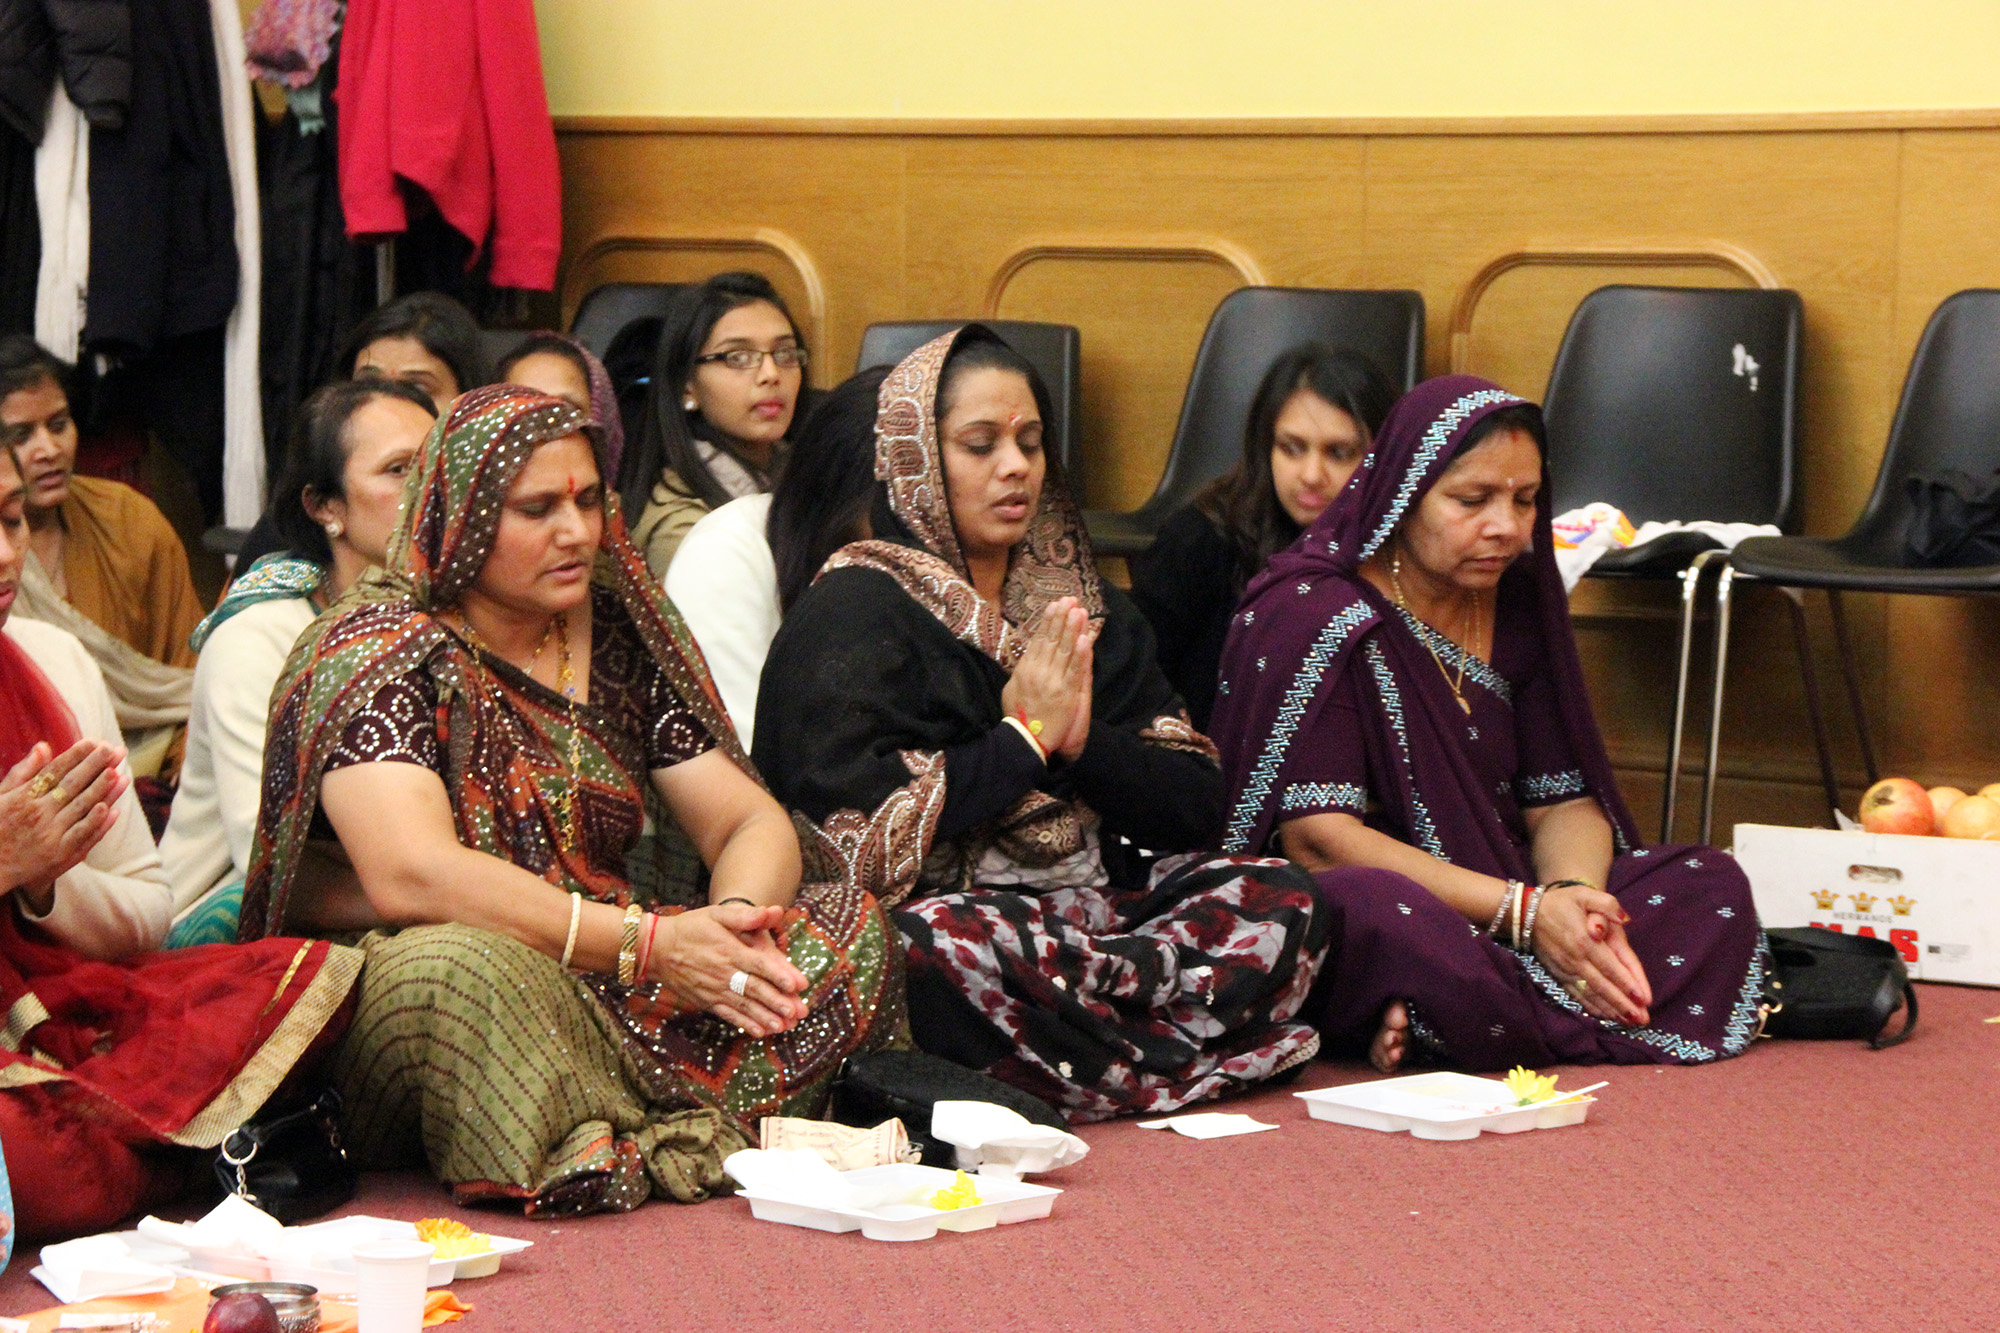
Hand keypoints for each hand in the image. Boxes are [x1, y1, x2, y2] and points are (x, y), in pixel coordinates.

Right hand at [0, 740, 125, 897]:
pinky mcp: (60, 853)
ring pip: (82, 806)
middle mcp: (38, 813)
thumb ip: (23, 772)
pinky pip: (83, 834)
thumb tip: (43, 745)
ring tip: (118, 772)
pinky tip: (110, 808)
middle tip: (114, 749)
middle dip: (95, 765)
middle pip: (72, 784)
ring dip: (102, 788)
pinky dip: (97, 821)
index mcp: (23, 797)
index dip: (76, 755)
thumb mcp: (1, 797)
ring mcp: (50, 834)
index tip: (94, 741)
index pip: (55, 770)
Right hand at [648, 902, 808, 1037]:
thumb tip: (771, 911)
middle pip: (755, 989)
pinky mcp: (707, 1001)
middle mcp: (724, 973)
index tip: (799, 984)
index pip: (760, 965)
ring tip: (784, 1026)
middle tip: (798, 1012)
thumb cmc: (690, 928)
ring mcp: (714, 989)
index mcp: (730, 950)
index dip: (780, 975)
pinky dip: (744, 1024)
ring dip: (765, 1017)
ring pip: (744, 1006)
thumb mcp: (716, 914)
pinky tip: (759, 1032)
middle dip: (778, 1002)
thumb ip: (744, 915)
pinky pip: (728, 1015)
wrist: (656, 949)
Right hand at [999, 598, 1091, 761]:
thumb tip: (1028, 657)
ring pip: (1065, 650)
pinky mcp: (1067, 693)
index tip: (1054, 605)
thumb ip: (1020, 671)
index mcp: (1025, 669)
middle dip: (1062, 618)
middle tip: (1069, 599)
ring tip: (1079, 611)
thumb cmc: (1017, 716)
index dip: (1048, 621)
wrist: (1026, 739)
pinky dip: (1081, 654)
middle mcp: (1039, 671)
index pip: (1039, 640)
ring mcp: (1054, 681)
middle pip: (1053, 639)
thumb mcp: (1011, 689)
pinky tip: (1085, 638)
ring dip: (1072, 629)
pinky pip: (1075, 670)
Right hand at [1531, 884, 1651, 1025]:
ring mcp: (1566, 969)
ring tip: (1628, 1022)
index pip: (1611, 966)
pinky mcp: (1559, 975)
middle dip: (1623, 1004)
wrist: (1526, 913)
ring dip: (1610, 1010)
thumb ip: (1606, 903)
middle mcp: (1576, 959)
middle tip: (1642, 1019)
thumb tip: (1622, 918)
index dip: (1627, 983)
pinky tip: (1605, 1017)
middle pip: (1603, 986)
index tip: (1644, 999)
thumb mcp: (1584, 894)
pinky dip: (1591, 1007)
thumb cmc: (1561, 902)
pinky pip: (1577, 995)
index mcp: (1585, 941)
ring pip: (1591, 994)